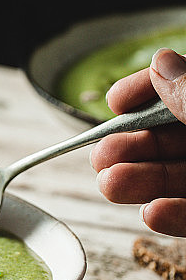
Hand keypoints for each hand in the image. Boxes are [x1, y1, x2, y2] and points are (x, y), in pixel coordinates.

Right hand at [90, 48, 185, 236]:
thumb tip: (160, 62)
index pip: (178, 88)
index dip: (144, 91)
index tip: (115, 102)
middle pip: (169, 138)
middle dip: (130, 146)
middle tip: (100, 157)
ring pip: (177, 178)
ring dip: (140, 182)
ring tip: (111, 185)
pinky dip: (175, 217)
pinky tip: (153, 214)